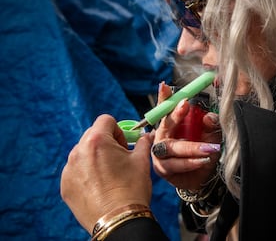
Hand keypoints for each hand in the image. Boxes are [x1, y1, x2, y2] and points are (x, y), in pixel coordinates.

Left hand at [60, 114, 153, 233]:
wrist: (119, 220)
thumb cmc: (131, 189)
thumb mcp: (142, 161)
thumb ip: (142, 142)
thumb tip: (146, 135)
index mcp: (97, 141)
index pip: (106, 120)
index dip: (118, 130)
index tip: (124, 145)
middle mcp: (78, 151)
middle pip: (93, 135)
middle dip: (106, 142)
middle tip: (119, 159)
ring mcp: (69, 169)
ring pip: (83, 153)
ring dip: (95, 158)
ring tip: (110, 175)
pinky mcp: (66, 184)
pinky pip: (76, 170)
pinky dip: (86, 174)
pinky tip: (100, 187)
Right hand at [151, 82, 221, 189]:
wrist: (203, 177)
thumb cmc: (203, 151)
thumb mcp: (210, 134)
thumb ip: (210, 124)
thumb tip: (209, 117)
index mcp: (171, 125)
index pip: (164, 108)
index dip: (163, 97)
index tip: (165, 86)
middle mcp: (162, 137)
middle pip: (165, 124)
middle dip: (175, 115)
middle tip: (187, 105)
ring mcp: (160, 154)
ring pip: (171, 148)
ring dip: (191, 147)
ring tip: (209, 148)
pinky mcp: (163, 170)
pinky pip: (175, 165)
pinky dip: (190, 163)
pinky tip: (202, 161)